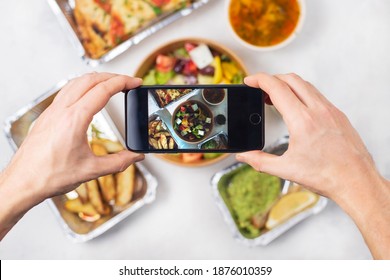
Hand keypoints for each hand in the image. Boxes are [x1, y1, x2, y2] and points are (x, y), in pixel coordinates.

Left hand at [4, 73, 143, 202]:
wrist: (23, 182)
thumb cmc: (49, 176)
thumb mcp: (91, 170)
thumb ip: (118, 162)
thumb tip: (135, 157)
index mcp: (74, 119)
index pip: (103, 90)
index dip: (123, 82)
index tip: (135, 82)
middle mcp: (61, 110)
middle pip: (90, 79)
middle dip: (112, 76)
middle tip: (127, 81)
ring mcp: (52, 111)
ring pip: (76, 82)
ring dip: (96, 78)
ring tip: (110, 84)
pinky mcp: (46, 116)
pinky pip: (65, 91)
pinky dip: (82, 86)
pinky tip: (87, 95)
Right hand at [236, 73, 389, 258]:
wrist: (356, 181)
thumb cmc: (327, 176)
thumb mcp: (286, 169)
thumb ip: (259, 161)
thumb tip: (243, 156)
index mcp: (302, 121)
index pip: (277, 88)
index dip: (259, 80)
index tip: (249, 81)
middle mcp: (318, 110)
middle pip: (291, 79)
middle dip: (271, 79)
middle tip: (260, 88)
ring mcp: (330, 111)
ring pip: (305, 85)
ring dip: (287, 85)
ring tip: (275, 97)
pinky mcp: (338, 115)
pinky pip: (317, 95)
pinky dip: (302, 93)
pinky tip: (296, 107)